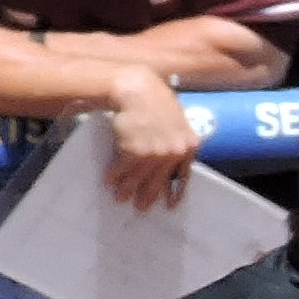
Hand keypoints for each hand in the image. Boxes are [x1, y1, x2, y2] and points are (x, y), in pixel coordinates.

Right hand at [106, 69, 197, 210]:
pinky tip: (109, 181)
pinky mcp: (135, 151)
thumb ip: (176, 141)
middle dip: (148, 196)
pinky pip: (122, 169)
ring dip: (127, 189)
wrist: (138, 91)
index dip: (175, 192)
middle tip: (141, 207)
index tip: (171, 205)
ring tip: (121, 197)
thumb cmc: (156, 102)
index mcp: (189, 146)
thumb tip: (169, 162)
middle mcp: (174, 153)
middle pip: (159, 181)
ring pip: (139, 177)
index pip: (184, 176)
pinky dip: (114, 176)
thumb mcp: (177, 121)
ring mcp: (155, 154)